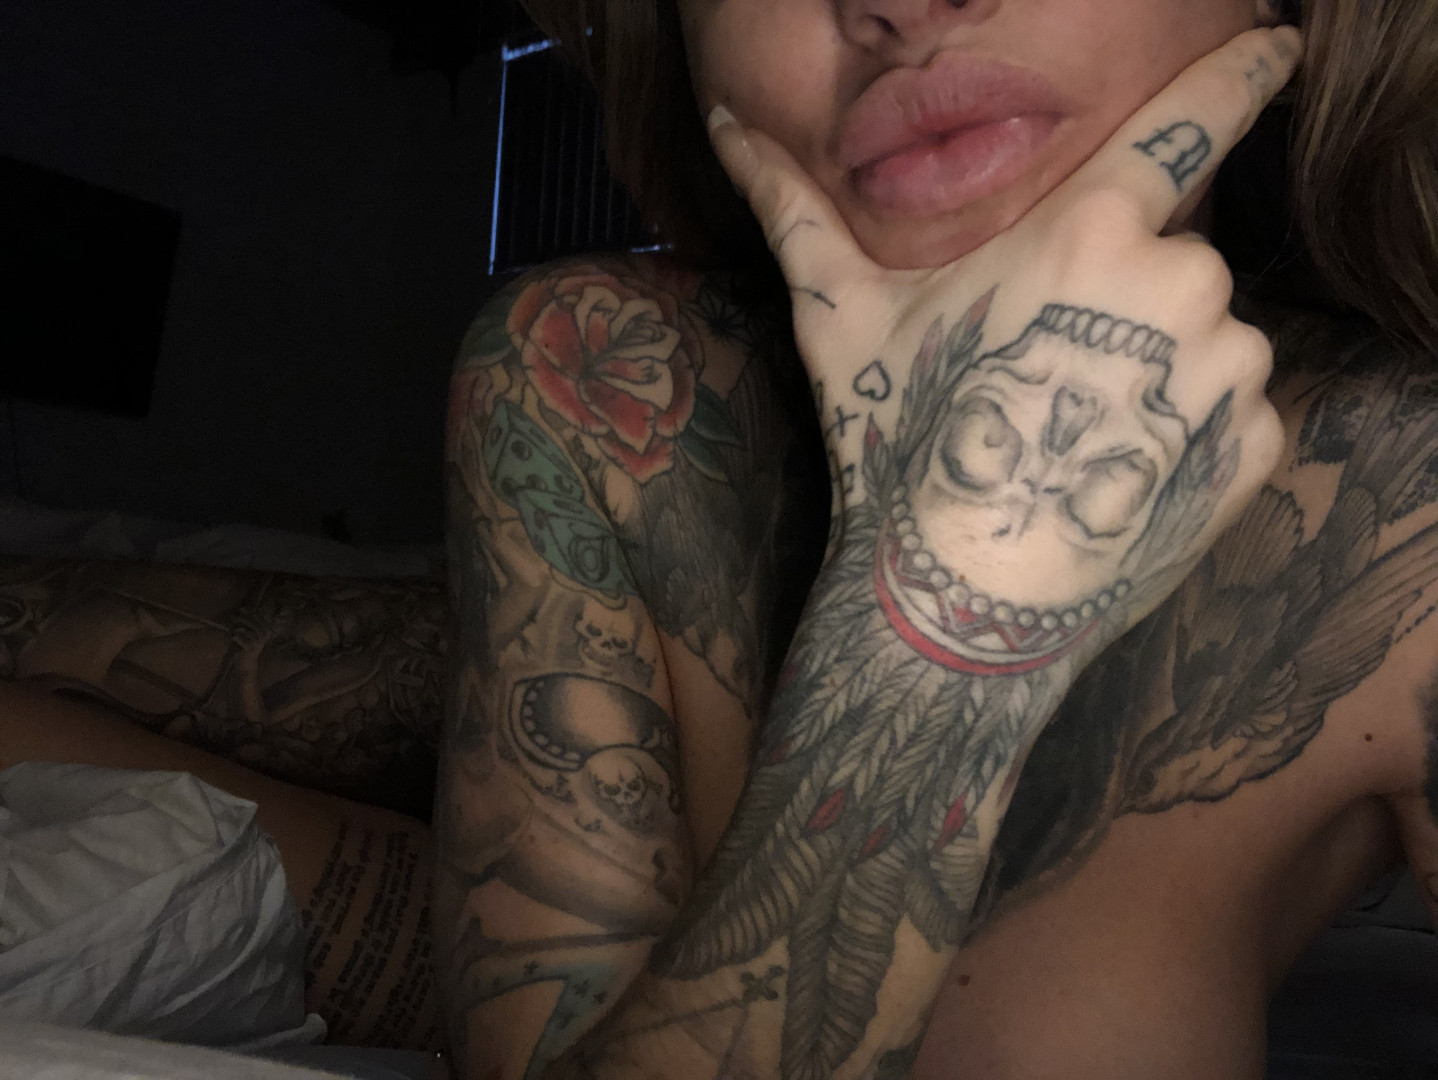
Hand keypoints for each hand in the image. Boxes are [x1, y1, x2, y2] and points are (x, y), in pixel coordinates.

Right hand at [709, 27, 1298, 656]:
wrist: (957, 602)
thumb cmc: (897, 445)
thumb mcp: (840, 317)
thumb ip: (791, 206)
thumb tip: (722, 122)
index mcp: (1090, 230)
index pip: (1193, 118)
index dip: (1244, 71)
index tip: (1282, 46)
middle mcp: (1180, 283)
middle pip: (1175, 256)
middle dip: (1124, 300)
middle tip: (1046, 380)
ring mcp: (1225, 372)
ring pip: (1209, 337)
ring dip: (1158, 372)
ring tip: (1074, 438)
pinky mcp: (1249, 449)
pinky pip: (1232, 412)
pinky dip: (1186, 436)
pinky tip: (1112, 477)